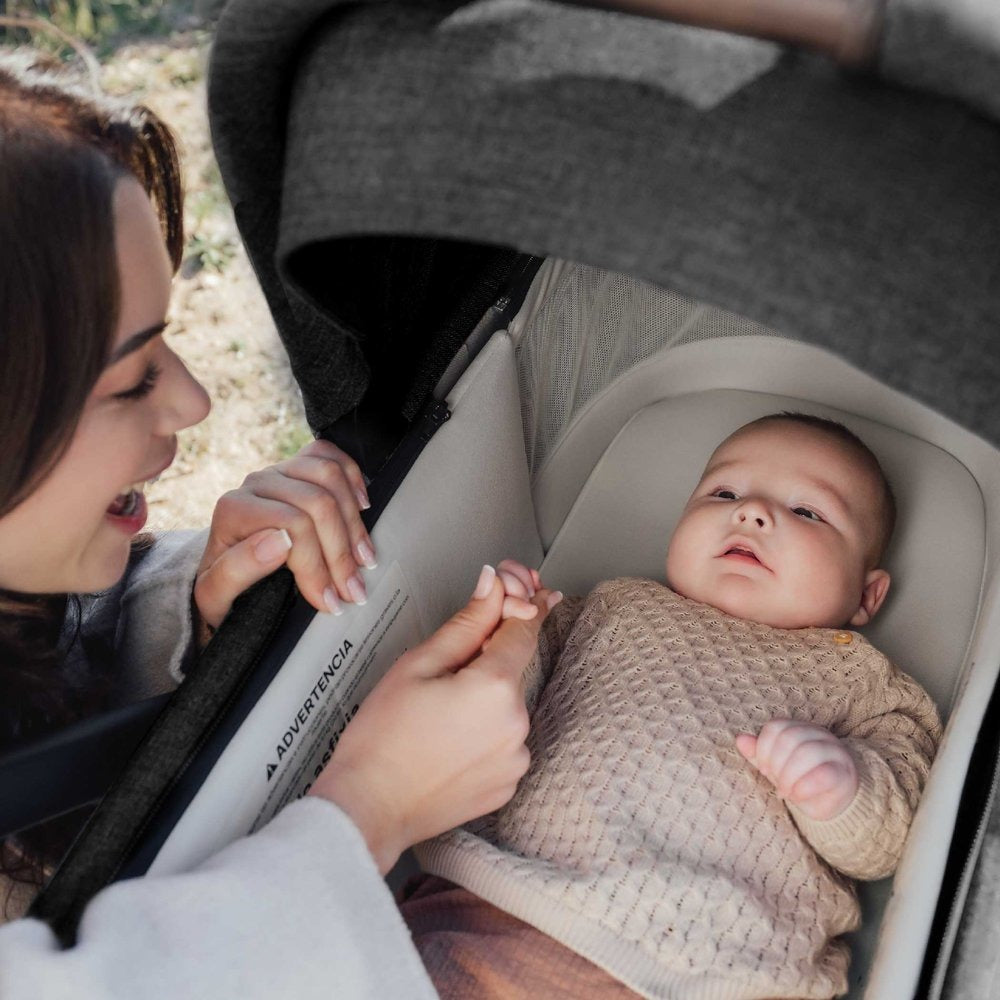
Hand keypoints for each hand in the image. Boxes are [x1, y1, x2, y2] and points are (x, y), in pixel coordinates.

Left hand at [193, 440, 373, 644]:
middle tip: (353, 589)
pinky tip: (362, 507)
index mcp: (234, 509)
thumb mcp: (215, 596)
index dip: (316, 566)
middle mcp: (256, 484)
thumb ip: (237, 571)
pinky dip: (351, 477)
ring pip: (330, 476)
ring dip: (353, 521)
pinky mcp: (297, 467)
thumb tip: (280, 541)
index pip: (293, 525)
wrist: (225, 574)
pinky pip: (329, 455)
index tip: (329, 600)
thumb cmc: (223, 588)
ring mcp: (279, 472)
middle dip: (341, 552)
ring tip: (364, 559)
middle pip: (318, 502)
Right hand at [309, 565, 560, 872]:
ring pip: (508, 706)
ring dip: (485, 699)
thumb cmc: (381, 739)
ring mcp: (516, 758)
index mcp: (495, 688)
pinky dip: (484, 733)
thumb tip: (493, 585)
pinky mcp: (508, 783)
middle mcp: (517, 724)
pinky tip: (447, 739)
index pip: (523, 629)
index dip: (520, 603)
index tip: (521, 588)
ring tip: (436, 716)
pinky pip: (504, 741)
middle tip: (443, 671)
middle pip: (513, 668)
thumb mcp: (418, 665)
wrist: (367, 809)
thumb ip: (466, 623)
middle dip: (487, 658)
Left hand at [736, 720, 858, 820]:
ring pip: (806, 753)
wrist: (835, 803)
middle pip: (790, 738)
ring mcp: (834, 751)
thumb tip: (740, 740)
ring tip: (786, 793)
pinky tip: (798, 796)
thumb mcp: (777, 767)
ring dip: (789, 777)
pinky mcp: (845, 773)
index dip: (764, 748)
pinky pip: (824, 774)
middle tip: (777, 784)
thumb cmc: (802, 781)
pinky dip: (804, 787)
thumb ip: (759, 754)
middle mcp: (819, 734)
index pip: (776, 727)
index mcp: (800, 728)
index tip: (765, 770)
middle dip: (777, 765)